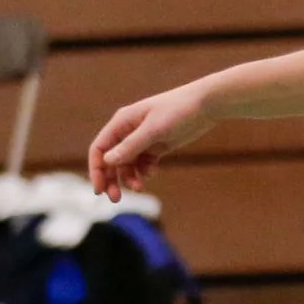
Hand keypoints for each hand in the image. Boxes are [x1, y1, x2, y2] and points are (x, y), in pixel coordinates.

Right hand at [88, 82, 215, 200]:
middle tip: (116, 198)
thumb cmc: (178, 111)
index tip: (99, 189)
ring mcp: (143, 139)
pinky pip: (144, 163)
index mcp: (121, 122)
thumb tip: (107, 161)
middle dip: (112, 179)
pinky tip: (153, 172)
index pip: (100, 149)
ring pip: (128, 164)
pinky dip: (145, 170)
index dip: (97, 169)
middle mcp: (128, 131)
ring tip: (139, 188)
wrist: (207, 104)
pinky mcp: (158, 145)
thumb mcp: (154, 130)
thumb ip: (131, 146)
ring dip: (130, 177)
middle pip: (112, 160)